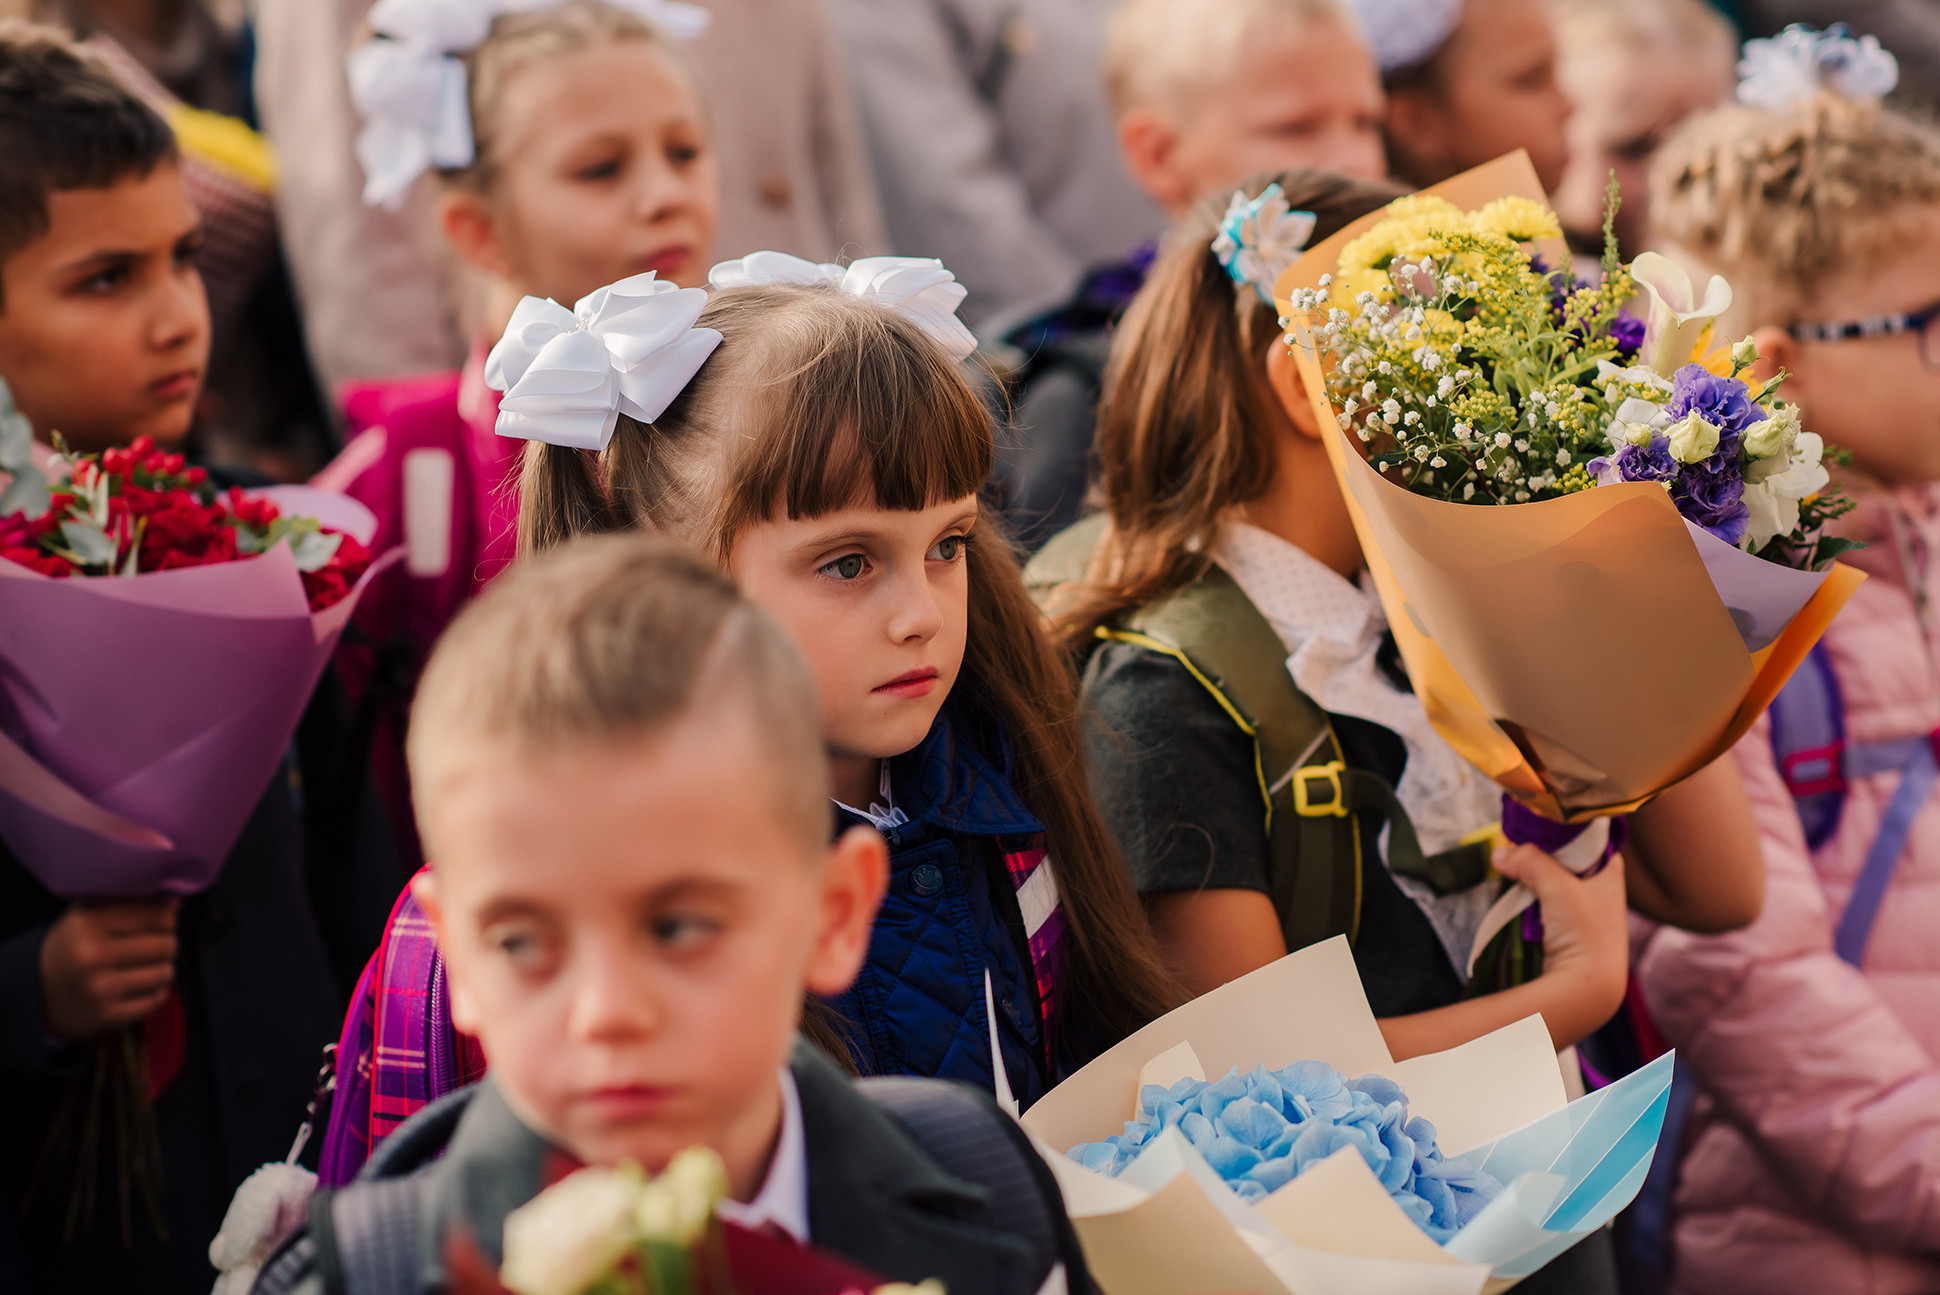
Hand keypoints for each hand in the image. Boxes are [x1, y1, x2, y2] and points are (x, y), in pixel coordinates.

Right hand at [39, 899, 179, 1041]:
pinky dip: (156, 990)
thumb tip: (176, 902)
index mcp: (88, 924)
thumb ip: (130, 903)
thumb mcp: (88, 915)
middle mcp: (94, 956)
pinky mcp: (110, 1016)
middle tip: (155, 944)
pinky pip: (158, 999)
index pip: (156, 916)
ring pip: (165, 972)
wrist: (35, 993)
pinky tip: (139, 985)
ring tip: (146, 965)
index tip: (161, 921)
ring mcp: (102, 990)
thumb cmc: (72, 947)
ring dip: (163, 967)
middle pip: (165, 944)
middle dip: (167, 943)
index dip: (166, 918)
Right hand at [1495, 843, 1628, 1046]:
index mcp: (1610, 870)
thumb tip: (1501, 853)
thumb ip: (1529, 861)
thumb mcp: (1557, 886)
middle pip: (1566, 857)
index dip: (1560, 830)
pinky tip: (1519, 897)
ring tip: (1513, 870)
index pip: (1586, 836)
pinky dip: (1532, 897)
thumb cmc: (1584, 933)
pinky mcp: (1571, 929)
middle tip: (1515, 848)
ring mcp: (1587, 909)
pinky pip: (1547, 901)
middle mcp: (1602, 887)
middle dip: (1540, 854)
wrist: (1586, 988)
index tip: (1532, 826)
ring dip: (1533, 877)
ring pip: (1554, 880)